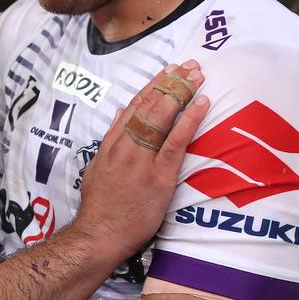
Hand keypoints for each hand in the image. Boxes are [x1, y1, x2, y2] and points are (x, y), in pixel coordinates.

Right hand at [70, 60, 208, 260]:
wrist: (100, 234)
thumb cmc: (100, 207)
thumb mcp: (97, 167)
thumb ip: (111, 140)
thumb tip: (122, 113)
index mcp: (112, 143)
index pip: (135, 106)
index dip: (154, 86)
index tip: (168, 70)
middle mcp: (126, 145)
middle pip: (151, 105)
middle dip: (172, 82)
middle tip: (189, 65)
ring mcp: (142, 159)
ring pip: (162, 116)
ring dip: (182, 92)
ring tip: (198, 74)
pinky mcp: (159, 175)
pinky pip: (176, 141)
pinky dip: (189, 119)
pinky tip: (202, 103)